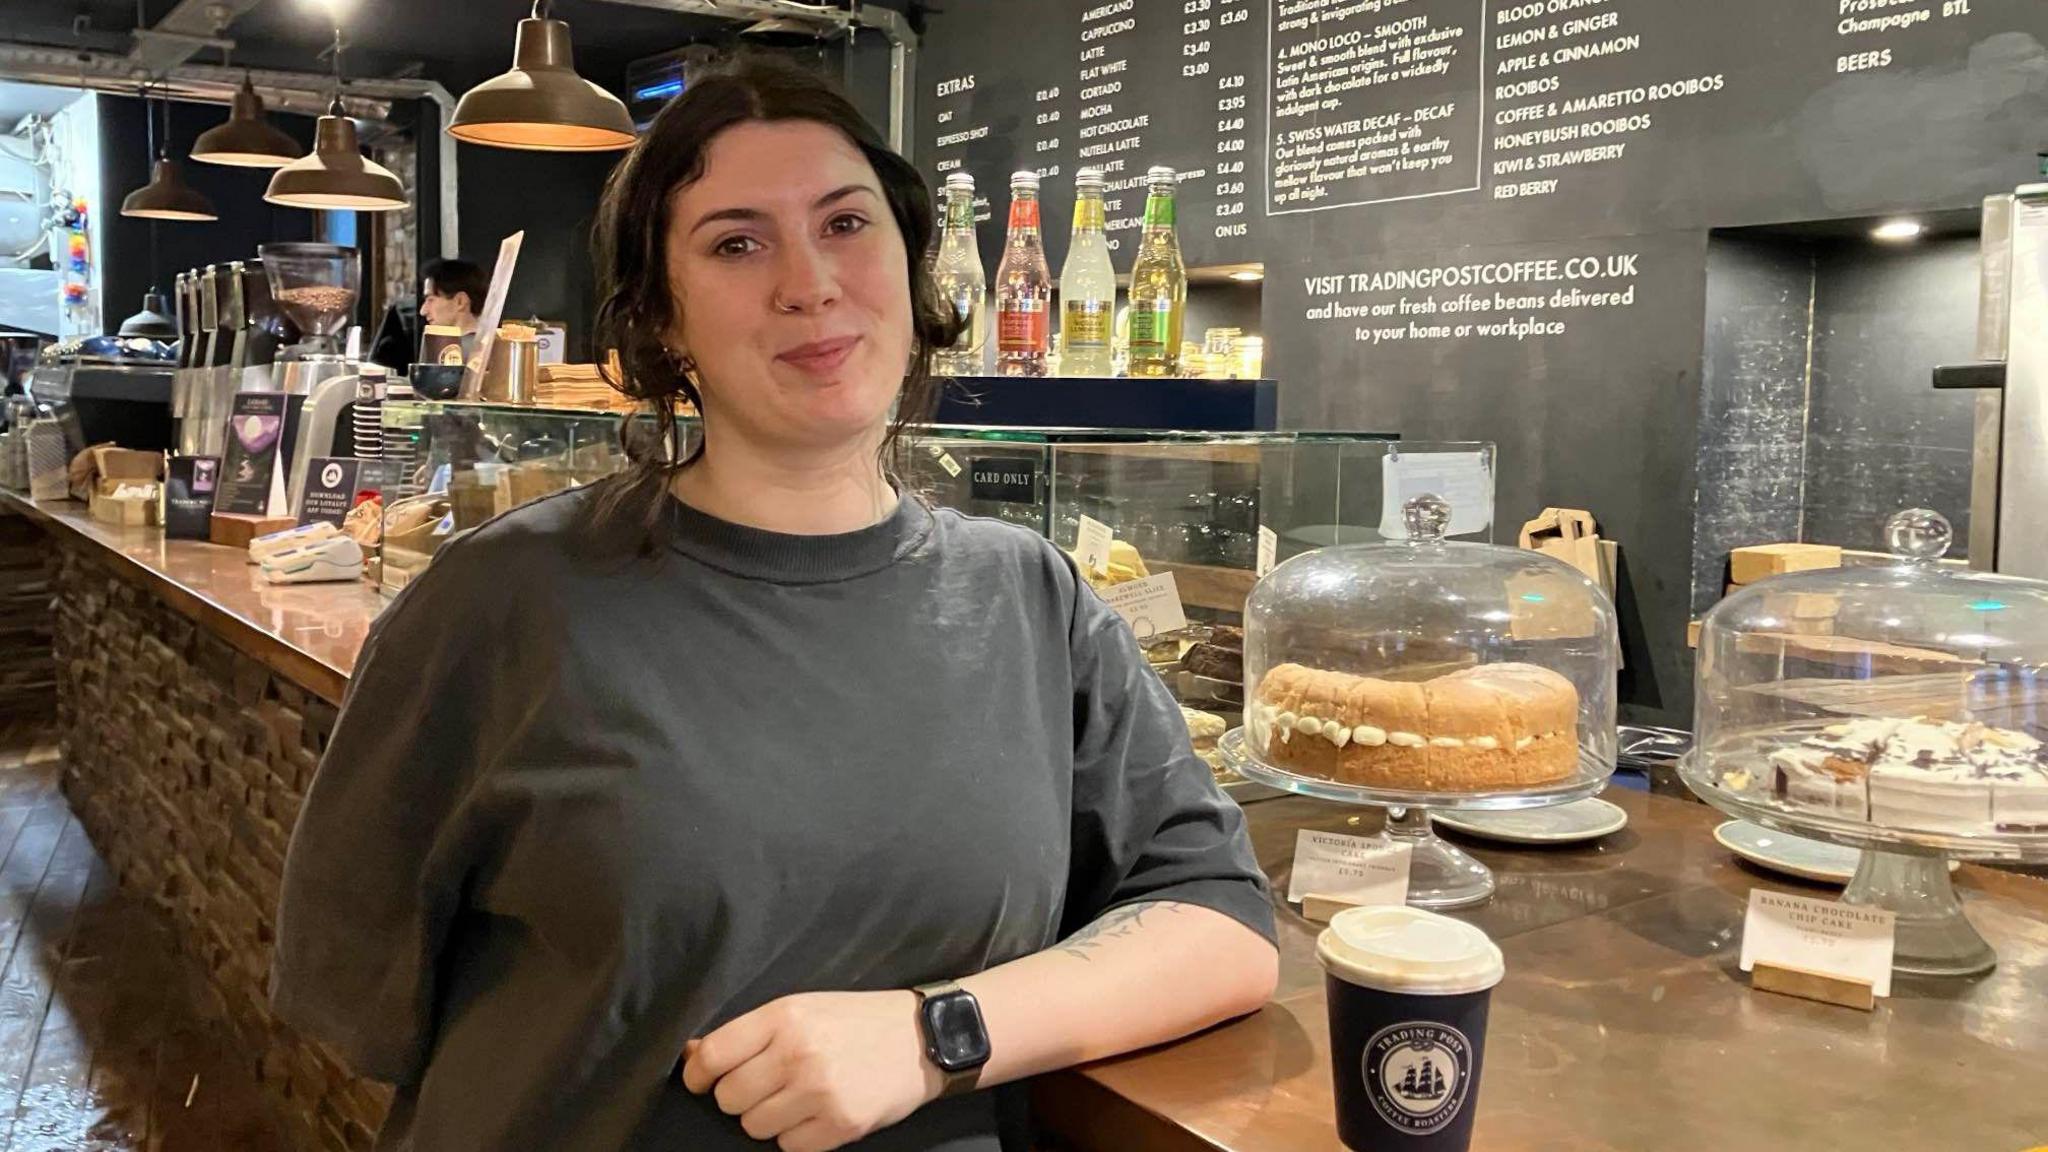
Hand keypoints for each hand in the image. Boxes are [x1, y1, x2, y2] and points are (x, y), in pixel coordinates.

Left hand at [681, 990, 945, 1151]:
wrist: (922, 1039)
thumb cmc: (855, 1021)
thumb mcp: (802, 1008)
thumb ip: (750, 1032)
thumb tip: (693, 1056)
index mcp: (784, 1016)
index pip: (713, 1056)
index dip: (698, 1075)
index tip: (703, 1081)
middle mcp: (798, 1053)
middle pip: (729, 1099)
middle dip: (741, 1098)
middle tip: (768, 1086)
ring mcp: (820, 1091)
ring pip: (754, 1127)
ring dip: (769, 1119)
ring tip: (797, 1099)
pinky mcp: (841, 1124)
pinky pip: (789, 1147)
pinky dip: (798, 1137)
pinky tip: (818, 1114)